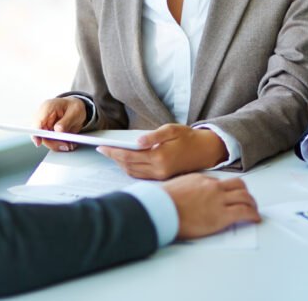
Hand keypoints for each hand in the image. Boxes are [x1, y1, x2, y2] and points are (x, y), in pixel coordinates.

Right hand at [31, 97, 86, 151]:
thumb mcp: (75, 112)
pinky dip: (58, 144)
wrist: (76, 108)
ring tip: (69, 144)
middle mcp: (43, 116)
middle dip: (52, 142)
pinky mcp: (47, 131)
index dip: (36, 132)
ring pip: (45, 139)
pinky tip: (67, 142)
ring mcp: (44, 124)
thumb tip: (58, 131)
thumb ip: (66, 121)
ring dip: (56, 144)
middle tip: (66, 145)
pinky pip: (50, 141)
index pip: (38, 121)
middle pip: (40, 133)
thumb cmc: (74, 107)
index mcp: (48, 107)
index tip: (38, 142)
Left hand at [97, 124, 227, 179]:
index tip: (102, 147)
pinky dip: (130, 169)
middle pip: (128, 166)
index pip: (129, 156)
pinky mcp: (162, 178)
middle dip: (114, 158)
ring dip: (121, 164)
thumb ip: (153, 136)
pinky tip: (125, 161)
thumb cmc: (188, 137)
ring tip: (112, 154)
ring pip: (133, 173)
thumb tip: (137, 141)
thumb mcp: (172, 130)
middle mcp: (158, 170)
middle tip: (103, 150)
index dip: (113, 152)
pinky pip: (141, 175)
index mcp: (159, 157)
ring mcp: (160, 176)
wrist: (205, 151)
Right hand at [161, 174, 260, 239]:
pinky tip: (255, 219)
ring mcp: (218, 200)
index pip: (221, 182)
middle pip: (238, 186)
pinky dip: (253, 215)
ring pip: (245, 197)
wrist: (160, 209)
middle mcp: (213, 187)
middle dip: (245, 193)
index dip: (228, 190)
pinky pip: (244, 212)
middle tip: (247, 200)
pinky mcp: (221, 216)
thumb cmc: (162, 201)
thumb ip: (187, 188)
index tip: (229, 196)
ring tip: (254, 210)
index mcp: (201, 179)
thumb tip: (190, 194)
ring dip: (252, 204)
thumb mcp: (176, 186)